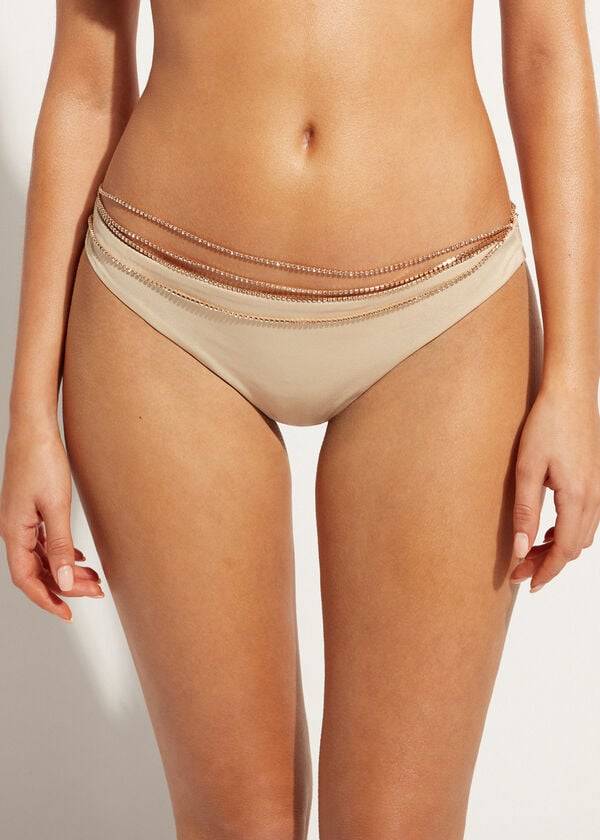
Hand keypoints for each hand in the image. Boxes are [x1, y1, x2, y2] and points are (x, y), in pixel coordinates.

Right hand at [0, 423, 102, 620]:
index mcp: (14, 531)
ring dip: (65, 569)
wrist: (35, 428)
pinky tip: (78, 556)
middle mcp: (13, 529)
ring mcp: (20, 520)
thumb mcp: (56, 506)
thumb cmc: (42, 460)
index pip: (27, 579)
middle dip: (65, 586)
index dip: (47, 600)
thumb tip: (64, 581)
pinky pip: (42, 541)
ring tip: (93, 577)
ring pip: (42, 556)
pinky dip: (61, 553)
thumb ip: (60, 545)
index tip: (69, 614)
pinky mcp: (29, 510)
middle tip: (95, 592)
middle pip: (37, 571)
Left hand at [510, 387, 599, 591]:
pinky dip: (568, 532)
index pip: (564, 551)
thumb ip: (525, 511)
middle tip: (519, 571)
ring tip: (529, 553)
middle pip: (574, 547)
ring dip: (558, 549)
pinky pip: (586, 519)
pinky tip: (548, 529)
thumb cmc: (546, 425)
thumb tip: (521, 549)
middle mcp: (595, 498)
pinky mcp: (596, 480)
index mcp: (578, 499)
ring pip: (582, 535)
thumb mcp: (527, 468)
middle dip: (548, 564)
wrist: (571, 393)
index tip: (525, 584)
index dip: (545, 571)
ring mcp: (599, 489)